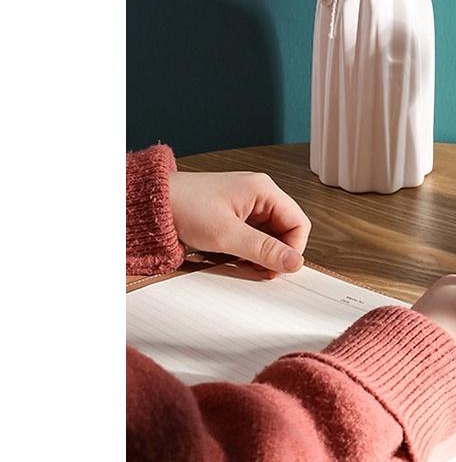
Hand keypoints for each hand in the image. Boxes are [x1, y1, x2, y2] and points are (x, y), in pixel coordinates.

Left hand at [167, 171, 311, 274]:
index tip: (277, 268)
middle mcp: (260, 194)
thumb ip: (263, 250)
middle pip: (285, 230)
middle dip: (274, 253)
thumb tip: (294, 262)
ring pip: (268, 235)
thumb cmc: (185, 207)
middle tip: (258, 271)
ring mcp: (247, 204)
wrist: (151, 203)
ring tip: (239, 263)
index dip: (292, 249)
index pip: (298, 223)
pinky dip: (246, 250)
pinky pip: (252, 235)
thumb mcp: (227, 235)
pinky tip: (231, 256)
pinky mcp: (234, 214)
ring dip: (259, 253)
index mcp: (264, 190)